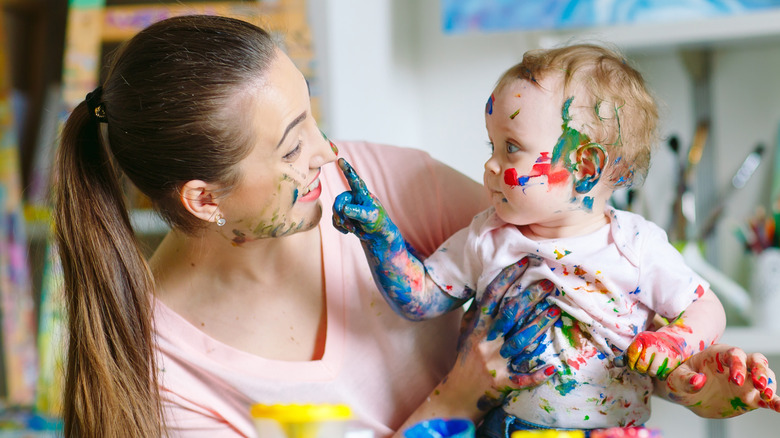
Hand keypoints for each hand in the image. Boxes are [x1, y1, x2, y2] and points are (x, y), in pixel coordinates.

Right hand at [333, 158, 395, 240]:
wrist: (376, 235)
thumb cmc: (377, 223)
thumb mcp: (370, 217)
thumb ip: (358, 212)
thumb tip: (345, 209)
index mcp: (362, 194)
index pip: (354, 179)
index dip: (347, 169)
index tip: (340, 159)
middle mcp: (354, 197)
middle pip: (339, 200)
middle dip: (341, 213)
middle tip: (348, 225)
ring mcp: (348, 205)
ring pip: (336, 210)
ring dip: (341, 221)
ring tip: (351, 229)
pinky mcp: (344, 214)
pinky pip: (335, 219)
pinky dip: (339, 226)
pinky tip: (347, 231)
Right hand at [456, 259, 559, 410]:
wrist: (457, 394)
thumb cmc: (465, 358)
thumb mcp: (466, 332)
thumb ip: (477, 312)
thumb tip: (489, 288)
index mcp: (477, 327)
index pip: (491, 297)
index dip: (507, 277)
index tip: (523, 262)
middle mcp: (486, 342)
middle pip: (510, 314)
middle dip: (530, 296)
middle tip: (548, 282)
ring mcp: (495, 363)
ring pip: (520, 341)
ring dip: (539, 325)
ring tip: (555, 309)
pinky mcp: (503, 383)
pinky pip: (523, 379)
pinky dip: (538, 374)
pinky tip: (553, 367)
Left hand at [625, 330, 685, 378]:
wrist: (673, 339)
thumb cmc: (651, 344)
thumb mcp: (638, 345)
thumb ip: (626, 355)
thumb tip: (615, 363)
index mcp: (642, 339)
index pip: (631, 356)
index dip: (631, 363)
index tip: (633, 363)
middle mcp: (653, 344)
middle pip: (641, 366)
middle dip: (641, 369)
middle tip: (644, 366)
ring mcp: (665, 352)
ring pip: (652, 372)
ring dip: (651, 372)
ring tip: (653, 366)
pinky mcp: (674, 359)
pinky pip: (663, 375)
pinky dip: (661, 375)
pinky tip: (661, 368)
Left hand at [659, 344, 779, 416]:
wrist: (686, 393)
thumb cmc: (680, 380)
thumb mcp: (676, 379)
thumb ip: (686, 379)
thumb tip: (699, 381)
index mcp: (717, 355)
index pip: (734, 354)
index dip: (738, 365)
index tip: (736, 380)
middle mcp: (735, 365)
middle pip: (756, 360)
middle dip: (760, 370)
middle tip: (760, 385)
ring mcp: (745, 381)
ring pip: (765, 376)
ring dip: (770, 384)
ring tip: (767, 396)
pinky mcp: (749, 397)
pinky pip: (766, 399)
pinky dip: (776, 402)